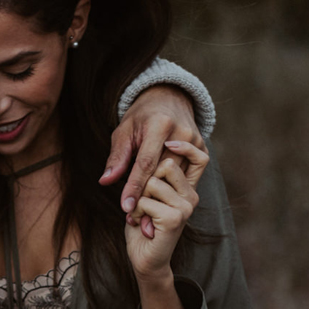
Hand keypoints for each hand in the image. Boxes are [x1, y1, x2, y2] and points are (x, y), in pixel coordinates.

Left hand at [103, 85, 204, 230]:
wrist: (168, 99)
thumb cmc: (141, 118)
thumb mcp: (124, 132)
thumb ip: (117, 158)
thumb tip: (106, 181)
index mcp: (160, 125)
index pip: (146, 164)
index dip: (135, 187)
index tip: (126, 207)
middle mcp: (182, 132)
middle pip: (162, 174)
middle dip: (146, 193)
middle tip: (130, 209)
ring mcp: (196, 140)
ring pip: (175, 178)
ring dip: (159, 192)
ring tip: (143, 202)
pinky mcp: (203, 147)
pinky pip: (187, 176)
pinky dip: (172, 185)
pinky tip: (161, 190)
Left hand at [125, 139, 209, 280]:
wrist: (145, 259)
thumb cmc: (143, 223)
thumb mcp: (144, 192)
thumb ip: (149, 174)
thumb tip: (148, 158)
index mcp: (188, 186)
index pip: (200, 157)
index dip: (186, 146)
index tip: (171, 142)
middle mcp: (193, 194)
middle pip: (167, 163)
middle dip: (146, 178)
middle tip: (144, 200)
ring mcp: (187, 205)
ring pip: (154, 181)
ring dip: (139, 198)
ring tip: (142, 213)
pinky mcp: (176, 217)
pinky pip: (147, 200)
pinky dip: (137, 211)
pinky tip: (142, 223)